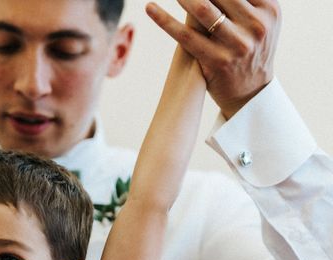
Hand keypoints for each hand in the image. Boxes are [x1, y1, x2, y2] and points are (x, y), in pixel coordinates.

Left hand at [146, 0, 280, 118]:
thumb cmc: (250, 48)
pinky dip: (164, 20)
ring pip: (202, 9)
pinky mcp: (216, 62)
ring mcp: (236, 46)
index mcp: (269, 9)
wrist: (250, 91)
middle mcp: (256, 26)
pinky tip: (150, 8)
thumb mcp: (262, 19)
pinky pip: (185, 37)